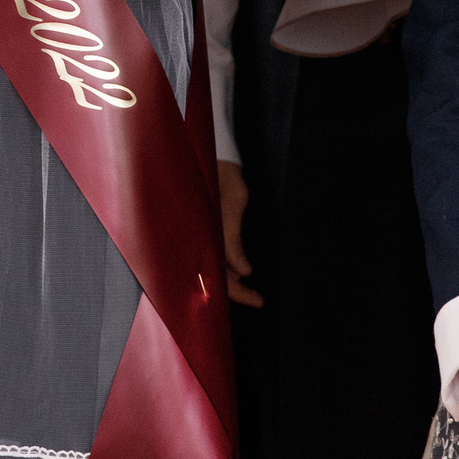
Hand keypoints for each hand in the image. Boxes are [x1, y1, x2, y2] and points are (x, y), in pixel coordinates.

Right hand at [217, 160, 261, 306]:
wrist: (216, 158)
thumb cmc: (224, 179)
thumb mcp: (233, 208)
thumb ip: (233, 240)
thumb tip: (243, 271)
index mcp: (203, 236)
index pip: (218, 277)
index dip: (238, 292)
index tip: (258, 300)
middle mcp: (200, 239)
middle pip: (215, 277)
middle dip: (236, 290)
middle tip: (258, 298)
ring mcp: (203, 235)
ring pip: (215, 267)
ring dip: (232, 278)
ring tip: (249, 286)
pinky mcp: (207, 230)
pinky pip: (215, 254)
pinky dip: (228, 265)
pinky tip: (239, 269)